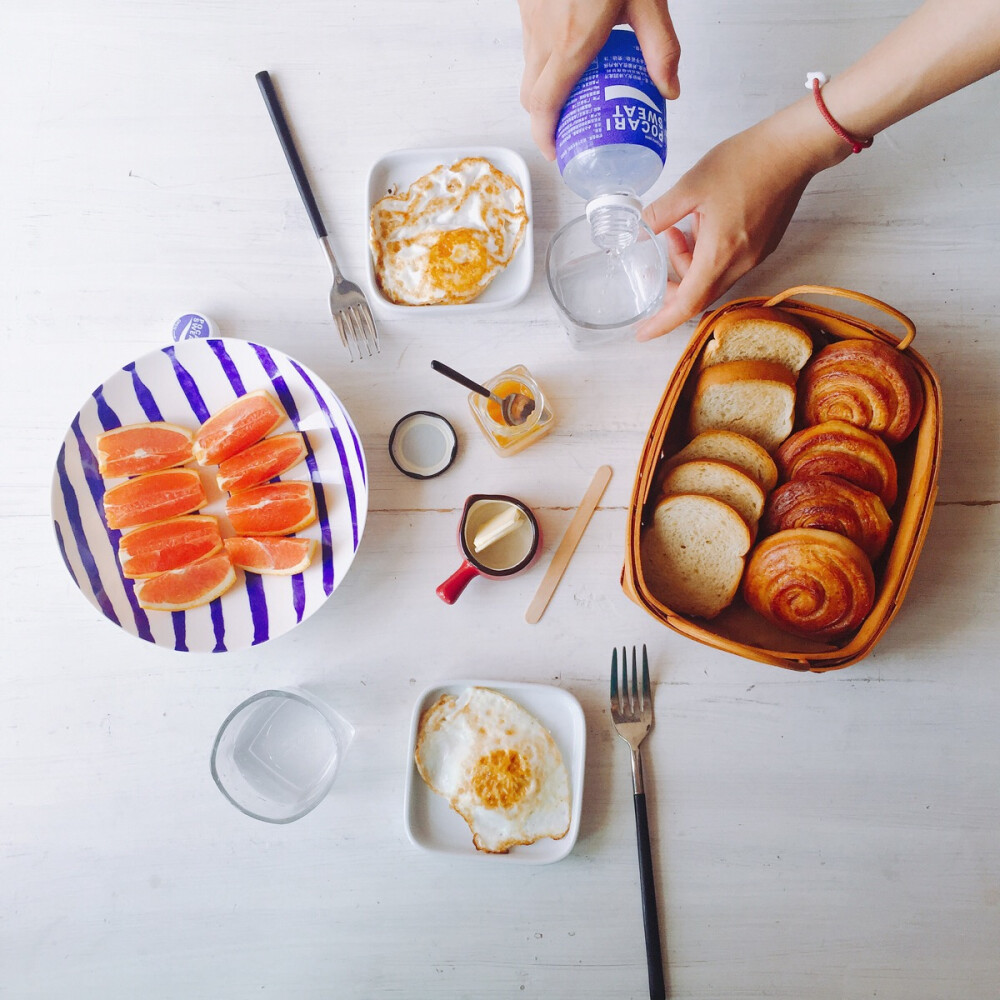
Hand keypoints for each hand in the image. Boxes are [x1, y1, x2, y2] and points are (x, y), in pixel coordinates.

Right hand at [518, 0, 680, 158]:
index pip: (544, 105)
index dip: (545, 136)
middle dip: (545, 119)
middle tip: (569, 129)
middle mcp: (543, 33)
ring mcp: (531, 16)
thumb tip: (669, 90)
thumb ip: (660, 48)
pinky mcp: (528, 1)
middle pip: (530, 95)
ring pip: (528, 67)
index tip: (557, 150)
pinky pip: (530, 41)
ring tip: (574, 93)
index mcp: (571, 42)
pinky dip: (543, 59)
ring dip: (545, 87)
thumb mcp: (648, 0)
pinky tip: (571, 51)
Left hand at [636, 108, 843, 340]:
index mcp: (720, 255)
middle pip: (698, 294)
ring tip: (673, 231)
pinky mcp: (763, 245)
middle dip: (671, 289)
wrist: (794, 147)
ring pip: (712, 277)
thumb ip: (660, 213)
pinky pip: (727, 263)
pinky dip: (706, 255)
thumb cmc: (745, 162)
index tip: (642, 334)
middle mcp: (740, 263)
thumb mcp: (690, 185)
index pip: (687, 304)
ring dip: (688, 264)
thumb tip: (639, 231)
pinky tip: (698, 225)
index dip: (662, 322)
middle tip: (650, 270)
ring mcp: (754, 256)